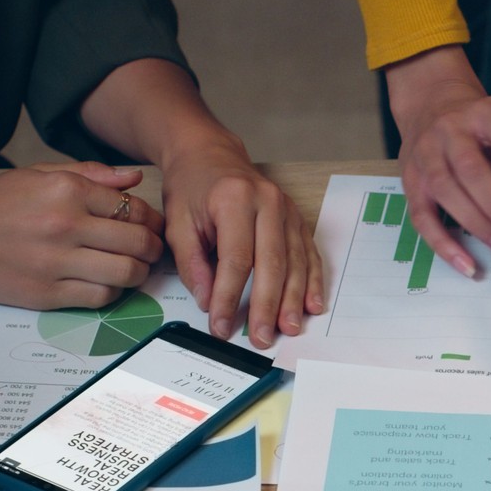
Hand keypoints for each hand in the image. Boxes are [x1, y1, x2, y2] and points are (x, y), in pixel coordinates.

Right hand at [0, 162, 164, 309]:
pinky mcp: (47, 294)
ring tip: (131, 267)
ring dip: (138, 273)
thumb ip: (90, 174)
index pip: (135, 209)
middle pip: (138, 242)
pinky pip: (100, 297)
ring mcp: (56, 263)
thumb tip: (134, 177)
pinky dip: (112, 292)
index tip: (152, 226)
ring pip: (126, 273)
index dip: (152, 220)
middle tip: (151, 250)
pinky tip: (105, 282)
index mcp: (67, 191)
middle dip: (153, 247)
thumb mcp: (38, 175)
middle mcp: (65, 225)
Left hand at [159, 136, 322, 347]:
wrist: (209, 153)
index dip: (229, 297)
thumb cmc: (191, 186)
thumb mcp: (177, 221)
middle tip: (261, 337)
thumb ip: (192, 263)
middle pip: (272, 263)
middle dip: (266, 305)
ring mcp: (288, 210)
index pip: (236, 259)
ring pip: (295, 261)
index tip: (220, 326)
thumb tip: (209, 302)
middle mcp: (268, 203)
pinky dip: (312, 281)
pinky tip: (312, 305)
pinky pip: (308, 254)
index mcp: (234, 200)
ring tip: (289, 328)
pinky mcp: (297, 218)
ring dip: (293, 299)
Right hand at [387, 45, 490, 277]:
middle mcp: (450, 131)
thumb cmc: (481, 127)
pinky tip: (467, 265)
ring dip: (478, 227)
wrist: (431, 105)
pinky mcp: (410, 181)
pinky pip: (423, 218)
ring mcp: (425, 156)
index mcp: (485, 113)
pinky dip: (445, 246)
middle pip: (472, 172)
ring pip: (447, 193)